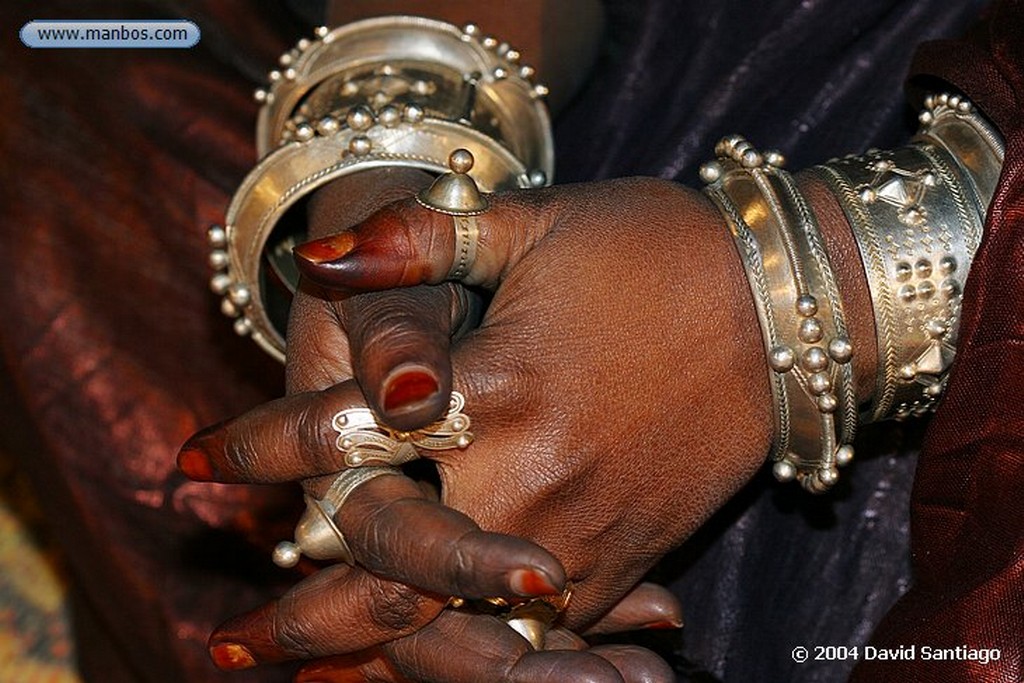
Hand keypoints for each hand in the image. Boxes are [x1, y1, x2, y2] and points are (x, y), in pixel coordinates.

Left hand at [181, 171, 681, 679]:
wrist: (785, 306)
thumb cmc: (654, 252)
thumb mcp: (532, 225)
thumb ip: (420, 244)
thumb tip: (319, 258)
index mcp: (496, 391)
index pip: (345, 437)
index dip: (257, 448)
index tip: (193, 463)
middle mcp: (530, 481)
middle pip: (390, 571)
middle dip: (301, 613)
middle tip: (229, 649)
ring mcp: (584, 535)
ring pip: (461, 631)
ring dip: (375, 661)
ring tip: (307, 682)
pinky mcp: (628, 561)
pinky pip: (540, 643)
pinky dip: (478, 669)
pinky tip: (432, 676)